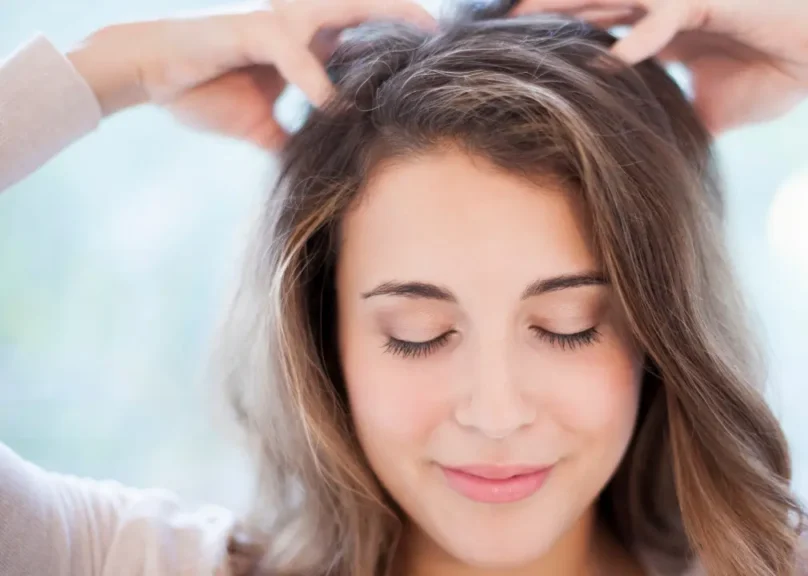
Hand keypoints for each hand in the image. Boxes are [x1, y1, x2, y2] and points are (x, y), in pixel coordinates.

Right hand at [67, 0, 435, 149]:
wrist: (152, 77)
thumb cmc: (205, 92)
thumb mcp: (262, 127)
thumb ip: (295, 140)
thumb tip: (320, 171)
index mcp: (306, 42)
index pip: (363, 29)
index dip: (399, 36)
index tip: (436, 57)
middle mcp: (297, 24)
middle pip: (362, 7)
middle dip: (403, 14)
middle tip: (443, 35)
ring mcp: (276, 24)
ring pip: (336, 11)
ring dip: (376, 23)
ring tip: (414, 46)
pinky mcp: (250, 33)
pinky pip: (290, 51)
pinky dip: (312, 78)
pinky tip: (332, 105)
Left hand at [513, 0, 807, 133]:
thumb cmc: (774, 77)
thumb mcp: (711, 111)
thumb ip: (675, 122)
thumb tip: (654, 163)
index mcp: (661, 26)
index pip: (599, 22)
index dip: (561, 32)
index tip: (518, 51)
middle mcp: (666, 7)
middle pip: (594, 1)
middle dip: (548, 9)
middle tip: (497, 23)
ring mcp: (687, 0)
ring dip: (575, 6)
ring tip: (528, 18)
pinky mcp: (712, 2)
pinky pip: (668, 15)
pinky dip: (641, 36)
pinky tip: (608, 58)